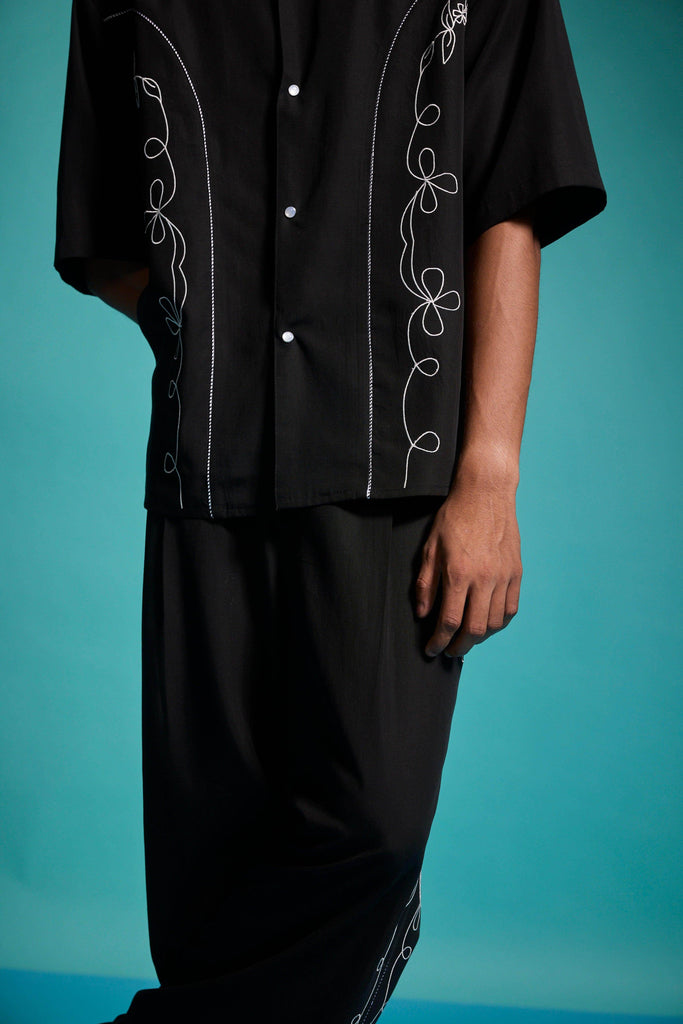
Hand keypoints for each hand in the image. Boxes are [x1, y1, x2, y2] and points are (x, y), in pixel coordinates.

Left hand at [415, 470, 521, 657]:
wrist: (486, 493)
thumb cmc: (455, 517)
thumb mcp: (430, 548)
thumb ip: (426, 584)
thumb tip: (423, 614)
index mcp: (458, 574)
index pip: (448, 621)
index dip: (438, 641)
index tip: (432, 649)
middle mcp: (484, 579)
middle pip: (474, 630)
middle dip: (459, 647)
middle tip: (449, 650)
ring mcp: (503, 577)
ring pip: (494, 623)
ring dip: (479, 638)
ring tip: (466, 638)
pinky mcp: (516, 573)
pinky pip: (510, 609)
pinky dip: (498, 623)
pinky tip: (487, 624)